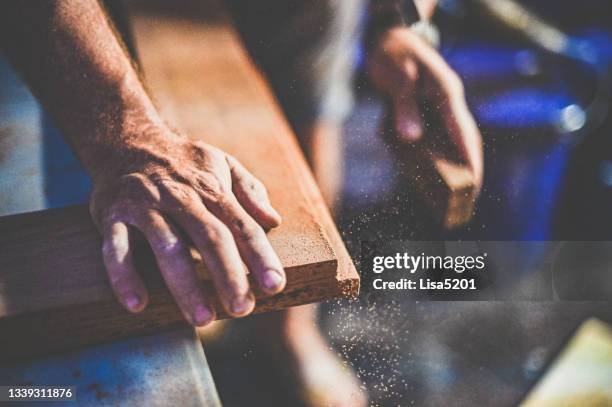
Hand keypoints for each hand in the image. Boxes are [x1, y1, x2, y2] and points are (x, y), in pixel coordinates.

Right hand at [89, 125, 284, 325]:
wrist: (127, 140)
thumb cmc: (184, 163)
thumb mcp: (223, 164)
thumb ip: (250, 191)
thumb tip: (274, 220)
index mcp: (212, 189)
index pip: (242, 225)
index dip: (260, 255)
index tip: (274, 285)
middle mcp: (181, 197)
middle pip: (210, 237)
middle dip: (228, 274)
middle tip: (242, 309)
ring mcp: (145, 205)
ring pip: (166, 246)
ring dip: (184, 284)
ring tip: (202, 318)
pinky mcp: (112, 214)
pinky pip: (117, 248)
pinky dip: (124, 276)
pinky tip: (137, 304)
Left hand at [367, 27, 482, 189]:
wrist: (387, 38)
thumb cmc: (392, 56)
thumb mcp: (397, 80)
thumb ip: (404, 109)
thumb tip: (411, 139)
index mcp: (445, 93)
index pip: (463, 131)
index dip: (470, 158)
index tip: (475, 181)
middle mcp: (447, 101)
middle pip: (466, 138)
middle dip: (470, 166)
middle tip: (471, 195)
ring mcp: (439, 106)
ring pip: (453, 139)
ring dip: (455, 163)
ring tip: (455, 192)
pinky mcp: (428, 110)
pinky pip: (437, 136)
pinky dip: (435, 154)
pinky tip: (429, 172)